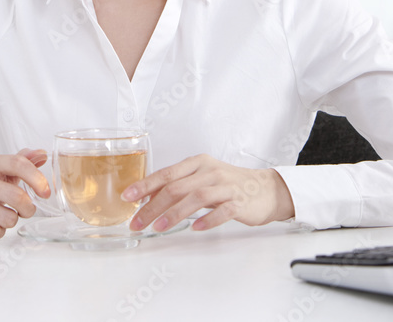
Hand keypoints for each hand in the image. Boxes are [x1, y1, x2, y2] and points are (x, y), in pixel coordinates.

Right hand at [0, 148, 50, 240]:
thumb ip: (21, 160)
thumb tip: (42, 154)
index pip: (17, 164)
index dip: (37, 178)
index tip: (45, 191)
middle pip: (15, 196)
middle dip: (29, 207)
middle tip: (27, 209)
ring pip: (8, 218)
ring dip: (13, 220)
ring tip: (6, 215)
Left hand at [121, 154, 294, 231]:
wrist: (265, 189)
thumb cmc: (229, 184)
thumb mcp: (201, 178)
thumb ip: (178, 185)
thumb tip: (146, 197)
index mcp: (198, 163)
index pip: (166, 173)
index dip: (145, 185)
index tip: (127, 197)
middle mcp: (210, 171)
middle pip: (176, 187)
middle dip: (153, 206)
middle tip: (138, 222)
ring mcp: (226, 186)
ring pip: (196, 198)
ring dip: (174, 213)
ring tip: (159, 227)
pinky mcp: (239, 202)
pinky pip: (222, 210)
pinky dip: (207, 219)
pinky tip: (195, 228)